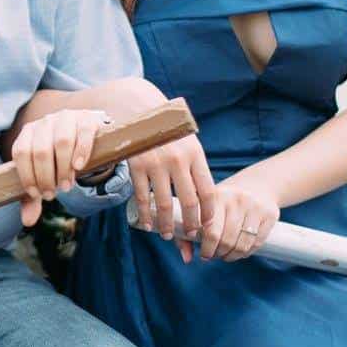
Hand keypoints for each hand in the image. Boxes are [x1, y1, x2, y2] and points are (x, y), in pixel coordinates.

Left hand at [11, 109, 111, 226]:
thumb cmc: (60, 159)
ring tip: (67, 186)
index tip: (37, 194)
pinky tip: (79, 167)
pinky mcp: (87, 119)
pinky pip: (83, 133)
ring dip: (63, 168)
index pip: (20, 152)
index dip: (27, 175)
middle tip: (54, 193)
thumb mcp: (46, 176)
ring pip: (61, 142)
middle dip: (46, 176)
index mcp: (28, 132)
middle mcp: (45, 122)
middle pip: (40, 150)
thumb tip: (28, 221)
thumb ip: (34, 197)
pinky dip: (81, 151)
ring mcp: (66, 118)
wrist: (87, 137)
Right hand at [126, 132, 217, 263]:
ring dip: (167, 225)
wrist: (139, 110)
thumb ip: (195, 165)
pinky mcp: (137, 166)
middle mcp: (178, 161)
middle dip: (191, 224)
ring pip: (165, 204)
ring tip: (167, 236)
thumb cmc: (167, 130)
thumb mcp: (188, 141)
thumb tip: (204, 198)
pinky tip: (148, 225)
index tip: (209, 226)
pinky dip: (145, 215)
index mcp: (195, 154)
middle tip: (191, 235)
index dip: (209, 213)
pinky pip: (143, 198)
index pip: (208, 191)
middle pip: (190, 202)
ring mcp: (156, 164)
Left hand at [196, 173, 278, 261]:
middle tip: (213, 255)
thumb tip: (186, 259)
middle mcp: (236, 199)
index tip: (203, 254)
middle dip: (217, 253)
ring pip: (241, 245)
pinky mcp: (269, 214)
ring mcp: (255, 206)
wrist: (257, 185)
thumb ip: (189, 231)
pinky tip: (238, 251)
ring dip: (231, 256)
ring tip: (224, 254)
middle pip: (226, 240)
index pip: (211, 231)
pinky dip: (245, 253)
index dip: (206, 248)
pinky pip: (256, 244)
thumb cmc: (223, 202)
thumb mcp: (206, 207)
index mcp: (216, 196)